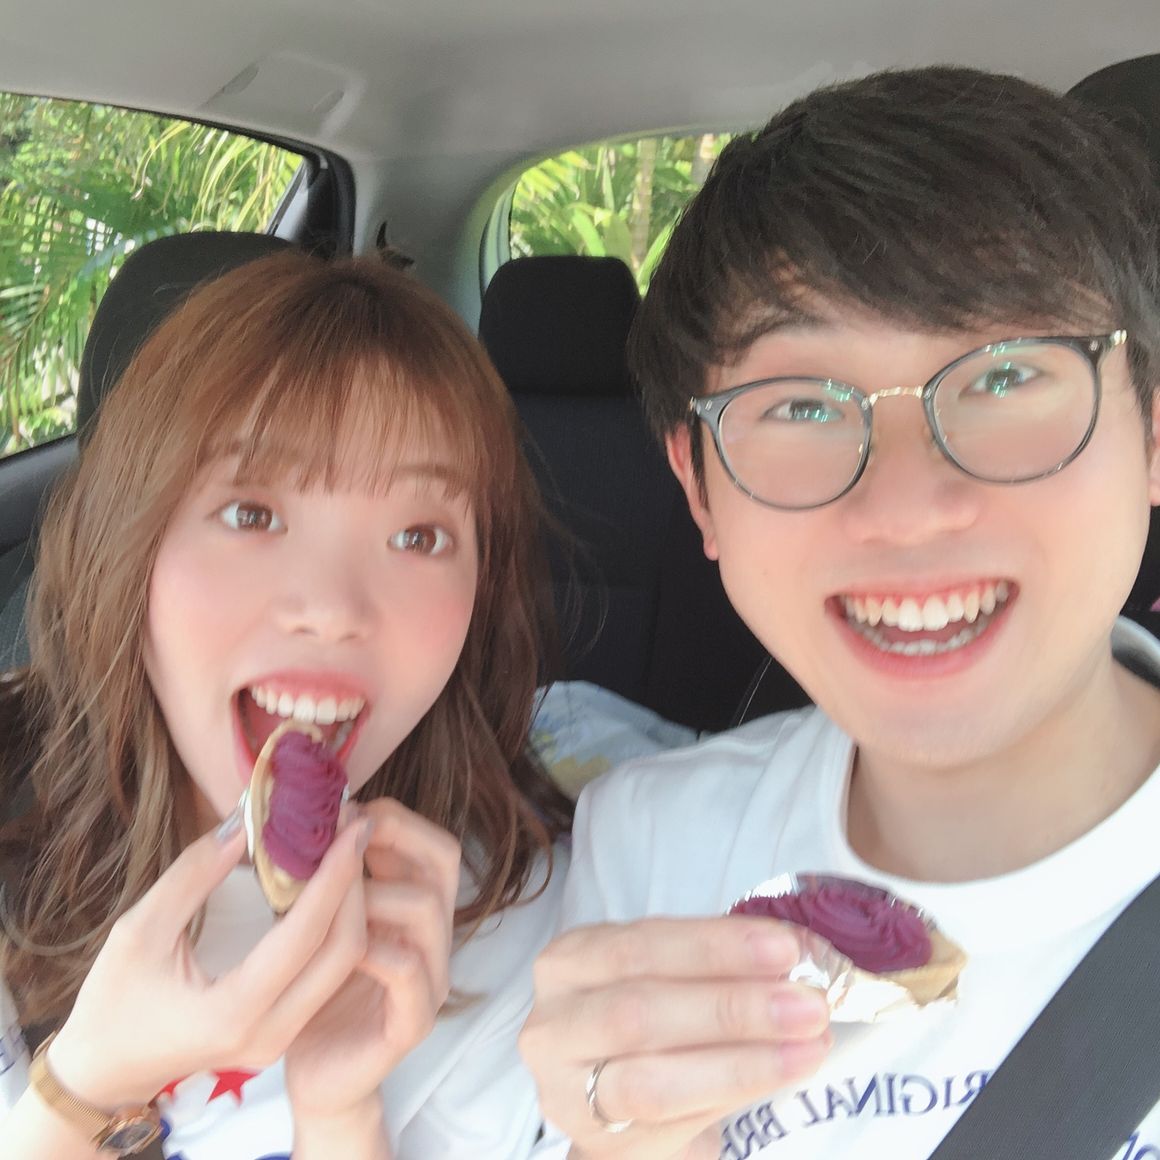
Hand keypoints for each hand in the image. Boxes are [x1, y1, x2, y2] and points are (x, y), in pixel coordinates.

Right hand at [48, 812, 370, 1107]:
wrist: (105, 1070)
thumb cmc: (114, 1000)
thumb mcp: (138, 931)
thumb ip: (194, 875)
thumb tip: (246, 821)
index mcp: (232, 1013)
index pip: (305, 936)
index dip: (335, 875)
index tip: (352, 824)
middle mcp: (270, 1033)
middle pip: (343, 951)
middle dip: (355, 883)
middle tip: (355, 825)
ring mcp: (284, 1038)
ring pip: (344, 963)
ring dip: (352, 901)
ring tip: (347, 842)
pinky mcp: (287, 1029)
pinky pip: (330, 973)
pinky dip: (338, 923)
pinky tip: (333, 880)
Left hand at [284, 797, 459, 1121]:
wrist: (314, 1073)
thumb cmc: (315, 991)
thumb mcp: (320, 922)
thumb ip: (330, 879)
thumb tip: (311, 819)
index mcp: (414, 910)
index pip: (433, 844)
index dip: (395, 820)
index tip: (343, 812)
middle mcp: (432, 938)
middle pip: (444, 863)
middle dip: (394, 836)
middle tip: (343, 835)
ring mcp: (429, 980)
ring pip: (429, 910)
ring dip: (375, 891)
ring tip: (330, 899)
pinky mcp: (413, 1022)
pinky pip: (409, 972)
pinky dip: (376, 950)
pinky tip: (340, 949)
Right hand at [520, 917, 831, 1159]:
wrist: (615, 1089)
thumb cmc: (650, 1010)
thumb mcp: (662, 969)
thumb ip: (711, 959)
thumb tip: (797, 951)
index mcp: (567, 963)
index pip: (638, 945)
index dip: (713, 947)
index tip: (784, 949)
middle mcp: (553, 1027)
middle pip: (639, 1014)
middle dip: (731, 1008)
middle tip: (807, 1004)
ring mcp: (568, 1094)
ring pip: (650, 1082)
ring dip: (740, 1063)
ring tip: (807, 1047)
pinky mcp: (598, 1147)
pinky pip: (668, 1127)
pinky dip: (729, 1099)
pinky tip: (778, 1077)